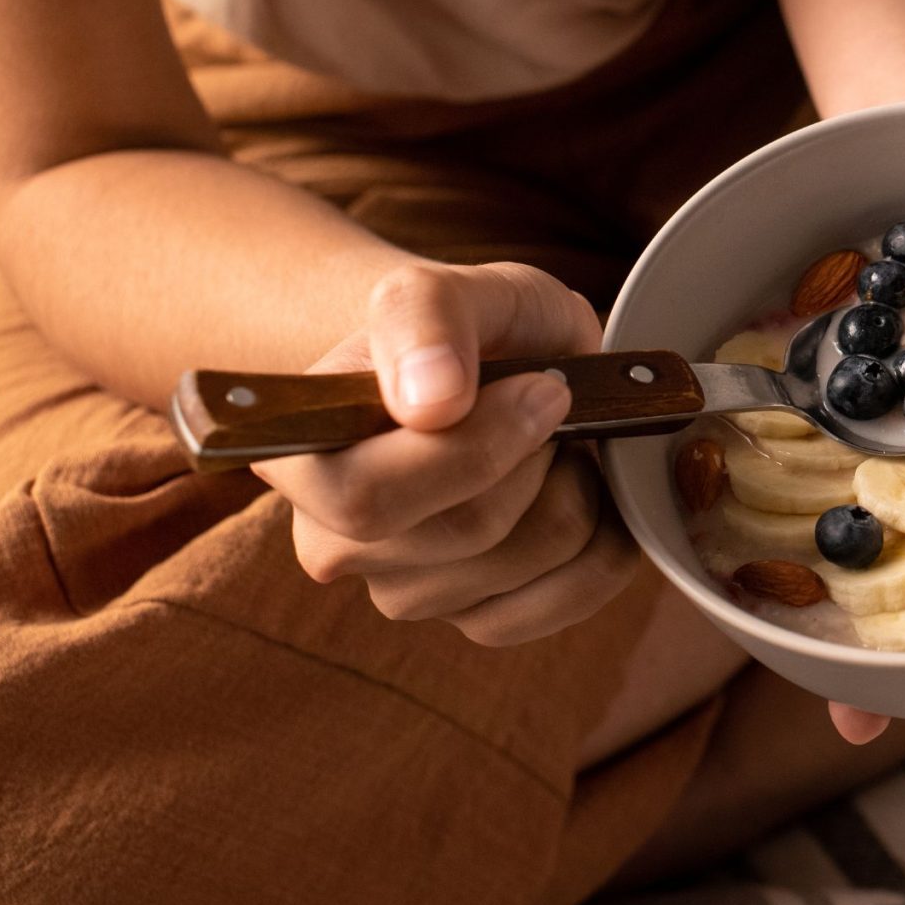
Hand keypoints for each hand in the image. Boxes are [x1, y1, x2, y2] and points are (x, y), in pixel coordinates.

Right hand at [252, 261, 637, 644]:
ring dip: (575, 488)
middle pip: (468, 532)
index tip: (540, 385)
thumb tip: (428, 403)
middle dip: (539, 457)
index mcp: (299, 461)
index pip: (370, 497)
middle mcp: (335, 543)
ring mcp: (406, 592)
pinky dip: (605, 539)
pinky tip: (586, 487)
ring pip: (526, 562)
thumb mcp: (445, 284)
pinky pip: (567, 599)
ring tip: (555, 440)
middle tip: (550, 400)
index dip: (474, 448)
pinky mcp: (477, 620)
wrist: (504, 363)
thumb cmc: (464, 327)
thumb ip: (424, 316)